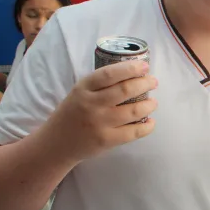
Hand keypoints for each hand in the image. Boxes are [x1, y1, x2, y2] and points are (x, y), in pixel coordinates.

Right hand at [42, 60, 157, 163]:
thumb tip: (133, 74)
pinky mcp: (106, 140)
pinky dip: (147, 126)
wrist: (56, 143)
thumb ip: (100, 85)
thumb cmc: (73, 113)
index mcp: (83, 88)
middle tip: (153, 82)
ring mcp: (99, 123)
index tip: (144, 66)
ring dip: (149, 105)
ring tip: (153, 102)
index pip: (109, 74)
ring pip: (133, 111)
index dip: (130, 68)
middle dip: (145, 83)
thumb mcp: (80, 93)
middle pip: (125, 90)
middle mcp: (91, 104)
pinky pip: (134, 132)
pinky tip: (150, 122)